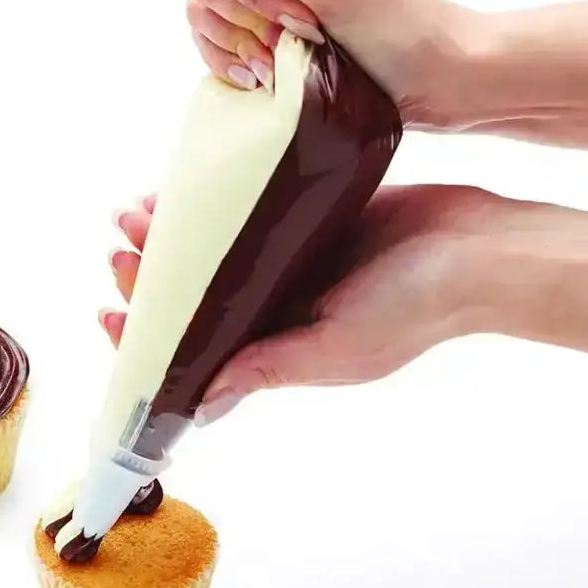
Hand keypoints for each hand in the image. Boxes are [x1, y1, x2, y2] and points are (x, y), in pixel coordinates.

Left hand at [101, 185, 495, 423]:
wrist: (476, 246)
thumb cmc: (417, 308)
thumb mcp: (340, 348)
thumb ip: (270, 368)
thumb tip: (201, 400)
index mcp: (277, 349)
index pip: (196, 354)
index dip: (147, 341)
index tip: (111, 316)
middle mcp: (275, 308)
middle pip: (194, 299)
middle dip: (148, 279)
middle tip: (119, 250)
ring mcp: (288, 262)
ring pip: (209, 253)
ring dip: (170, 237)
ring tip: (133, 212)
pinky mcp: (302, 221)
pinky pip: (241, 213)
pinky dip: (207, 204)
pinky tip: (180, 187)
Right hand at [160, 0, 481, 129]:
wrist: (436, 82)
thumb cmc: (398, 22)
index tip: (290, 11)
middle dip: (244, 19)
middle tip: (297, 38)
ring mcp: (264, 1)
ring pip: (203, 18)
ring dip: (236, 48)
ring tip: (278, 68)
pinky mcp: (262, 42)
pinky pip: (214, 49)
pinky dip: (230, 67)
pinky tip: (261, 81)